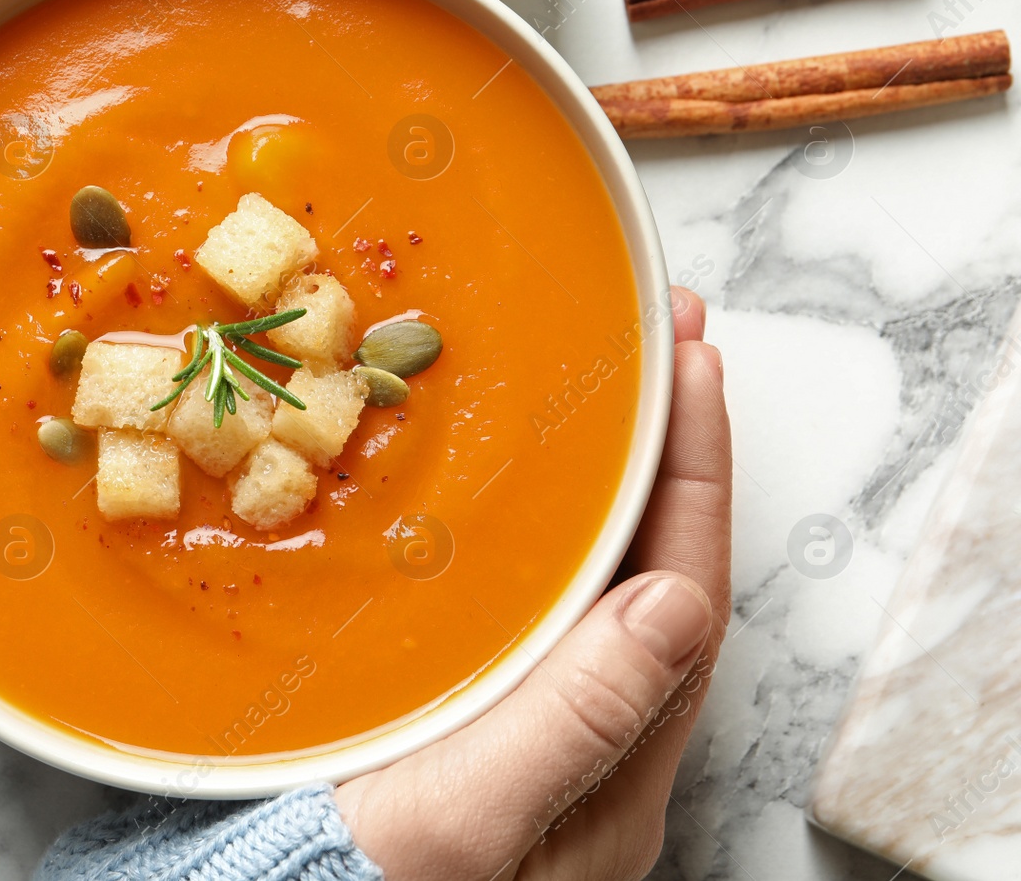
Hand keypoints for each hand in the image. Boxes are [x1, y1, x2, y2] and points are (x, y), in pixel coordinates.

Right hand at [336, 287, 731, 880]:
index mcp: (614, 759)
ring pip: (595, 576)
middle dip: (665, 449)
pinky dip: (541, 519)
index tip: (692, 363)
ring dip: (609, 476)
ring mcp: (531, 718)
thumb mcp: (470, 819)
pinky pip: (531, 593)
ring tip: (611, 385)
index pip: (682, 586)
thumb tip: (670, 602)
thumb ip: (574, 720)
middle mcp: (591, 735)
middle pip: (655, 569)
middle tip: (665, 343)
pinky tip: (513, 480)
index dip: (692, 466)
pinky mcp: (468, 706)